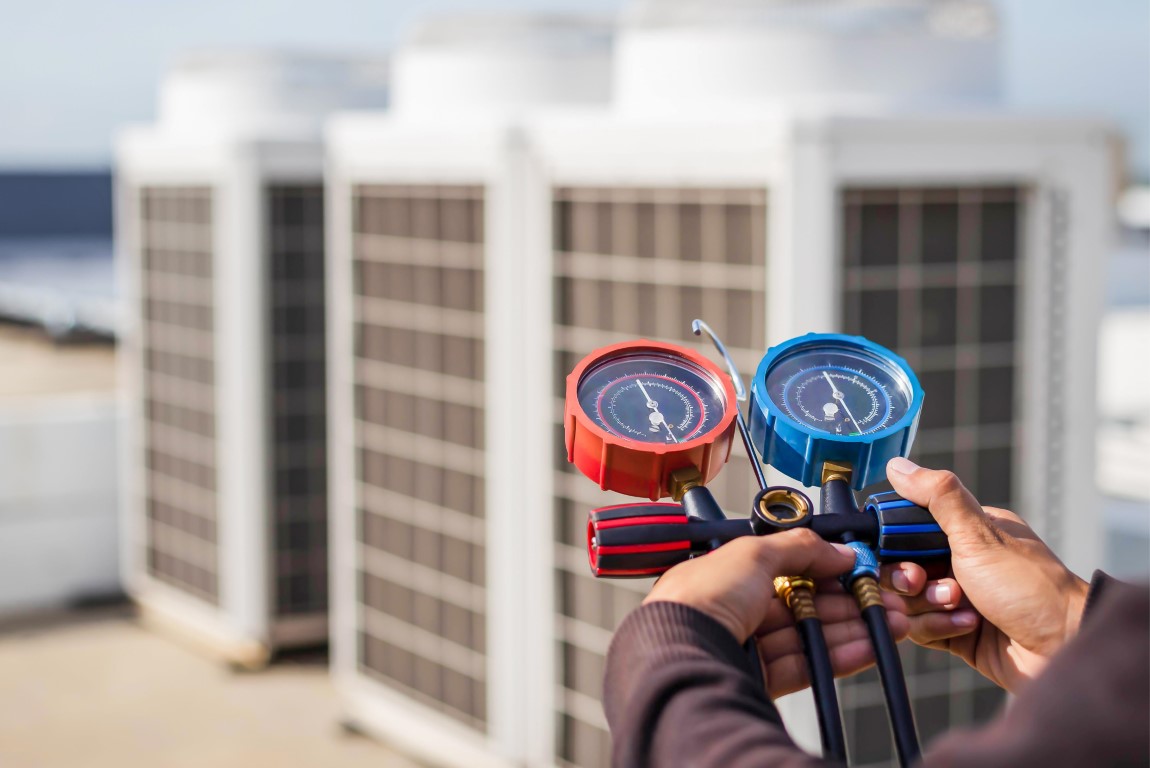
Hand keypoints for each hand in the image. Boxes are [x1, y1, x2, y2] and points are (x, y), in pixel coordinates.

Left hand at [645, 529, 908, 697]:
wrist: (682, 654)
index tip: (857, 568)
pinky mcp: (759, 679)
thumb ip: (799, 547)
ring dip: (852, 627)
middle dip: (847, 600)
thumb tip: (836, 549)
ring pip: (809, 634)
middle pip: (802, 603)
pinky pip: (807, 664)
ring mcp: (748, 646)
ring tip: (890, 621)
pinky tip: (867, 645)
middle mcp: (735, 609)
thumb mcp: (752, 553)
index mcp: (726, 575)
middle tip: (883, 598)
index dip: (824, 567)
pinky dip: (839, 655)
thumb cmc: (698, 600)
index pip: (786, 568)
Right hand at [880, 457, 1088, 691]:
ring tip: (959, 607)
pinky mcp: (956, 632)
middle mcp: (960, 563)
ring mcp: (958, 599)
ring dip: (928, 606)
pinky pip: (921, 628)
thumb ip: (937, 497)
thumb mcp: (979, 535)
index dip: (894, 544)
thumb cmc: (1029, 587)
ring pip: (908, 601)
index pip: (907, 530)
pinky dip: (938, 628)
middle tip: (924, 583)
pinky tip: (967, 627)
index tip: (897, 554)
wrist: (1063, 649)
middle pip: (902, 567)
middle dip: (910, 580)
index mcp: (967, 532)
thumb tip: (898, 465)